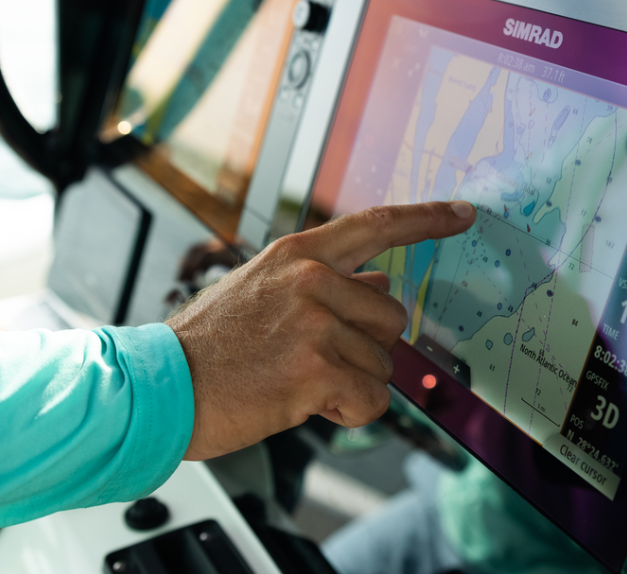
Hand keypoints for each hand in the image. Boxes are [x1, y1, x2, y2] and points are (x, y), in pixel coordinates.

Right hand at [167, 200, 475, 460]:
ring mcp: (316, 324)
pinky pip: (370, 400)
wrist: (164, 386)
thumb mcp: (262, 289)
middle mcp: (313, 281)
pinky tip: (306, 404)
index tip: (462, 214)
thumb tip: (381, 283)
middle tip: (314, 360)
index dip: (426, 219)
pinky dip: (347, 413)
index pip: (376, 226)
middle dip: (366, 348)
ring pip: (382, 365)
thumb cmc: (210, 345)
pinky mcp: (317, 370)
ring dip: (350, 383)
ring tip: (296, 381)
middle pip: (392, 318)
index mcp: (299, 255)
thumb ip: (322, 283)